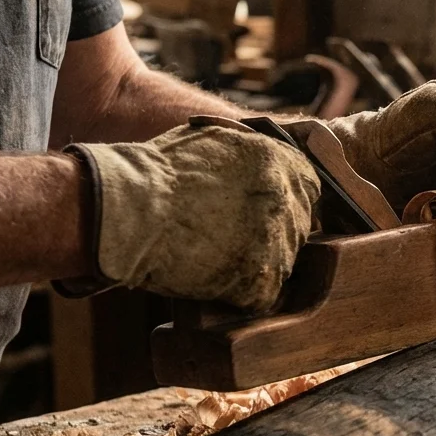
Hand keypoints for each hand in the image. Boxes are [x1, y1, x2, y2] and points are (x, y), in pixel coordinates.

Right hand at [69, 118, 319, 309]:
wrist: (126, 209)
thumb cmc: (156, 174)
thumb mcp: (215, 140)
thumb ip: (254, 155)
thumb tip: (273, 167)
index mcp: (281, 161)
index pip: (309, 189)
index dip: (285, 204)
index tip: (262, 214)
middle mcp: (287, 198)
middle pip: (298, 228)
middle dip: (270, 236)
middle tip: (229, 238)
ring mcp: (277, 240)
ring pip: (282, 263)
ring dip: (254, 264)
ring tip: (213, 255)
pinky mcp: (260, 279)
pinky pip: (263, 295)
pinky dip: (239, 294)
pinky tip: (211, 278)